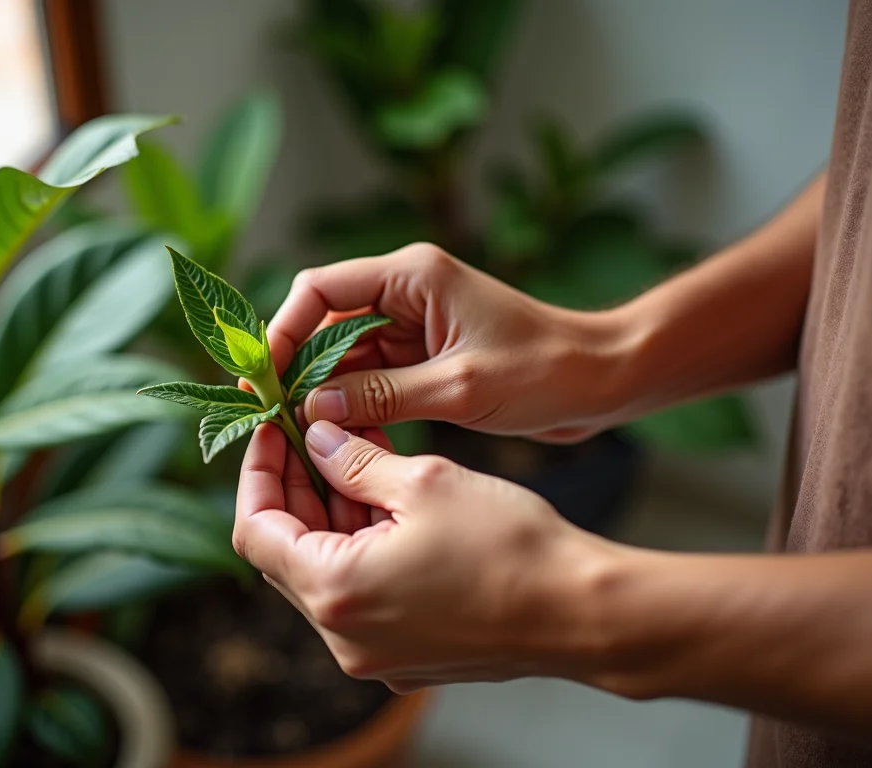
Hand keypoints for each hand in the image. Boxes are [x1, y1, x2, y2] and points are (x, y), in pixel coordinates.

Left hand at [234, 419, 620, 691]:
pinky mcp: (405, 653)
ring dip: (332, 511)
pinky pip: (361, 591)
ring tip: (355, 447)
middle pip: (287, 551)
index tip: (274, 428)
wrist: (583, 612)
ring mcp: (373, 651)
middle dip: (296, 485)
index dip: (258, 471)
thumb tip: (317, 437)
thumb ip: (355, 460)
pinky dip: (362, 542)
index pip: (255, 529)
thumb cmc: (510, 547)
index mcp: (335, 592)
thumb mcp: (423, 481)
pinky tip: (386, 493)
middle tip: (312, 429)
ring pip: (326, 569)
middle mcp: (342, 636)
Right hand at [266, 243, 628, 441]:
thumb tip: (311, 409)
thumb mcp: (459, 387)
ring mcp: (416, 325)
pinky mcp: (426, 357)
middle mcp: (407, 292)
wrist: (605, 379)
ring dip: (325, 390)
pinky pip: (372, 376)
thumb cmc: (546, 371)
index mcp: (413, 275)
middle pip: (325, 322)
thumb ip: (382, 395)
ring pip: (344, 354)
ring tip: (302, 433)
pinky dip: (355, 403)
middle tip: (274, 416)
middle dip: (298, 367)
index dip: (284, 330)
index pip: (321, 289)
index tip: (265, 378)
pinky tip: (341, 435)